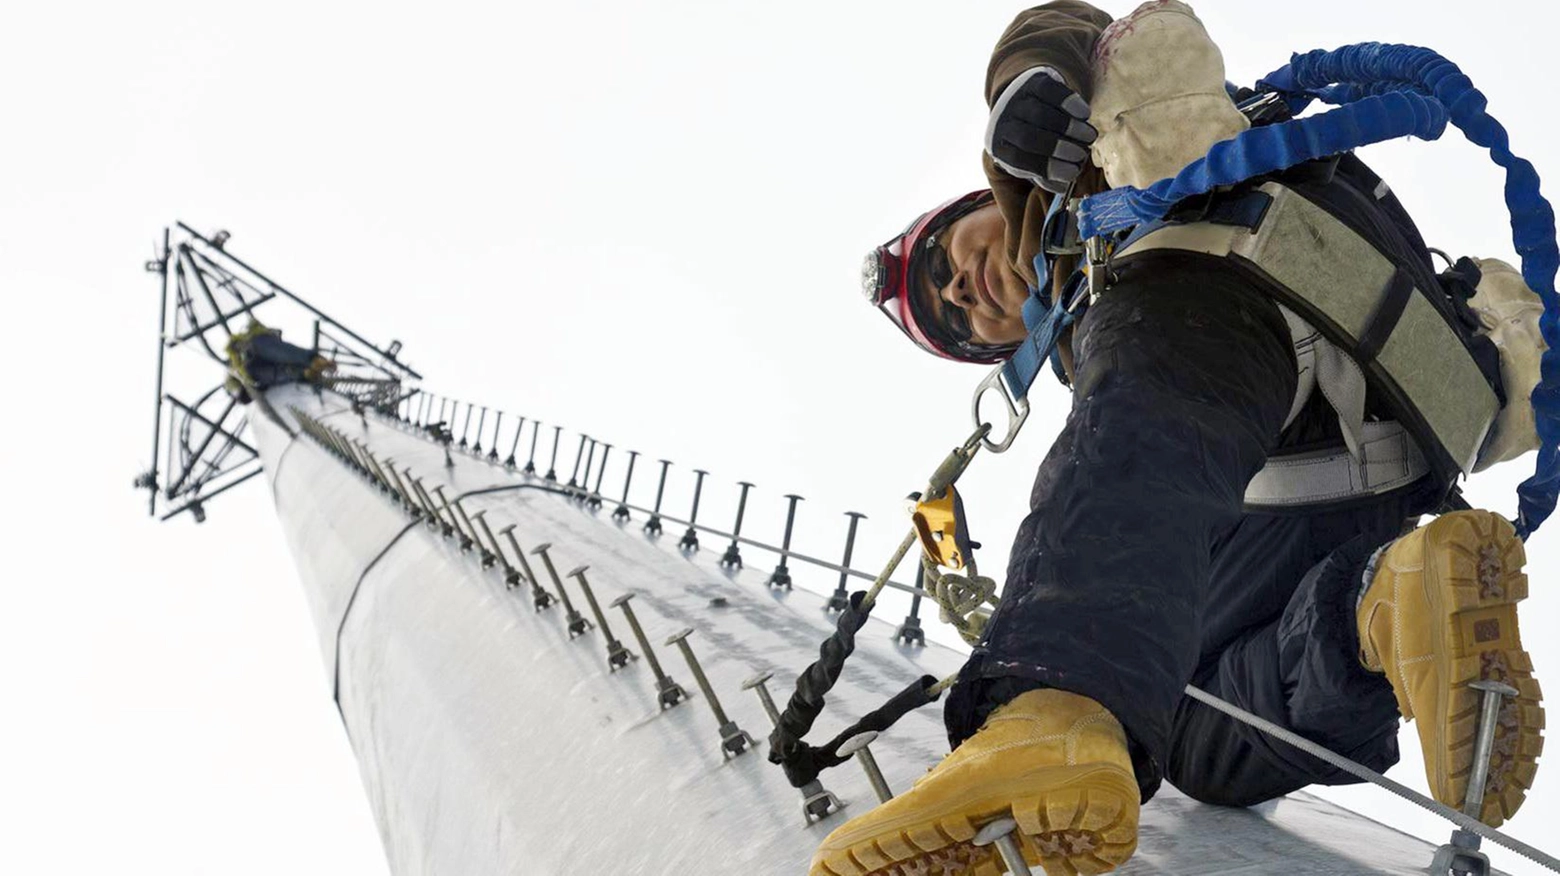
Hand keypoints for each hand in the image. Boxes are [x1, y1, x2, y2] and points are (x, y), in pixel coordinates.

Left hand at [984, 66, 1095, 193]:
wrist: (1025, 98)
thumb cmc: (1031, 137)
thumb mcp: (1031, 158)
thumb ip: (1044, 174)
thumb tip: (1061, 185)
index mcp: (999, 146)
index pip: (1020, 160)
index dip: (1048, 167)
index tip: (1072, 173)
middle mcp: (1002, 121)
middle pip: (1028, 137)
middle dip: (1058, 148)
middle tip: (1081, 155)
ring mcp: (1015, 99)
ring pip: (1041, 114)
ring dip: (1069, 128)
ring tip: (1089, 137)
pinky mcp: (1032, 81)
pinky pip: (1051, 91)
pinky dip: (1069, 103)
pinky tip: (1084, 115)